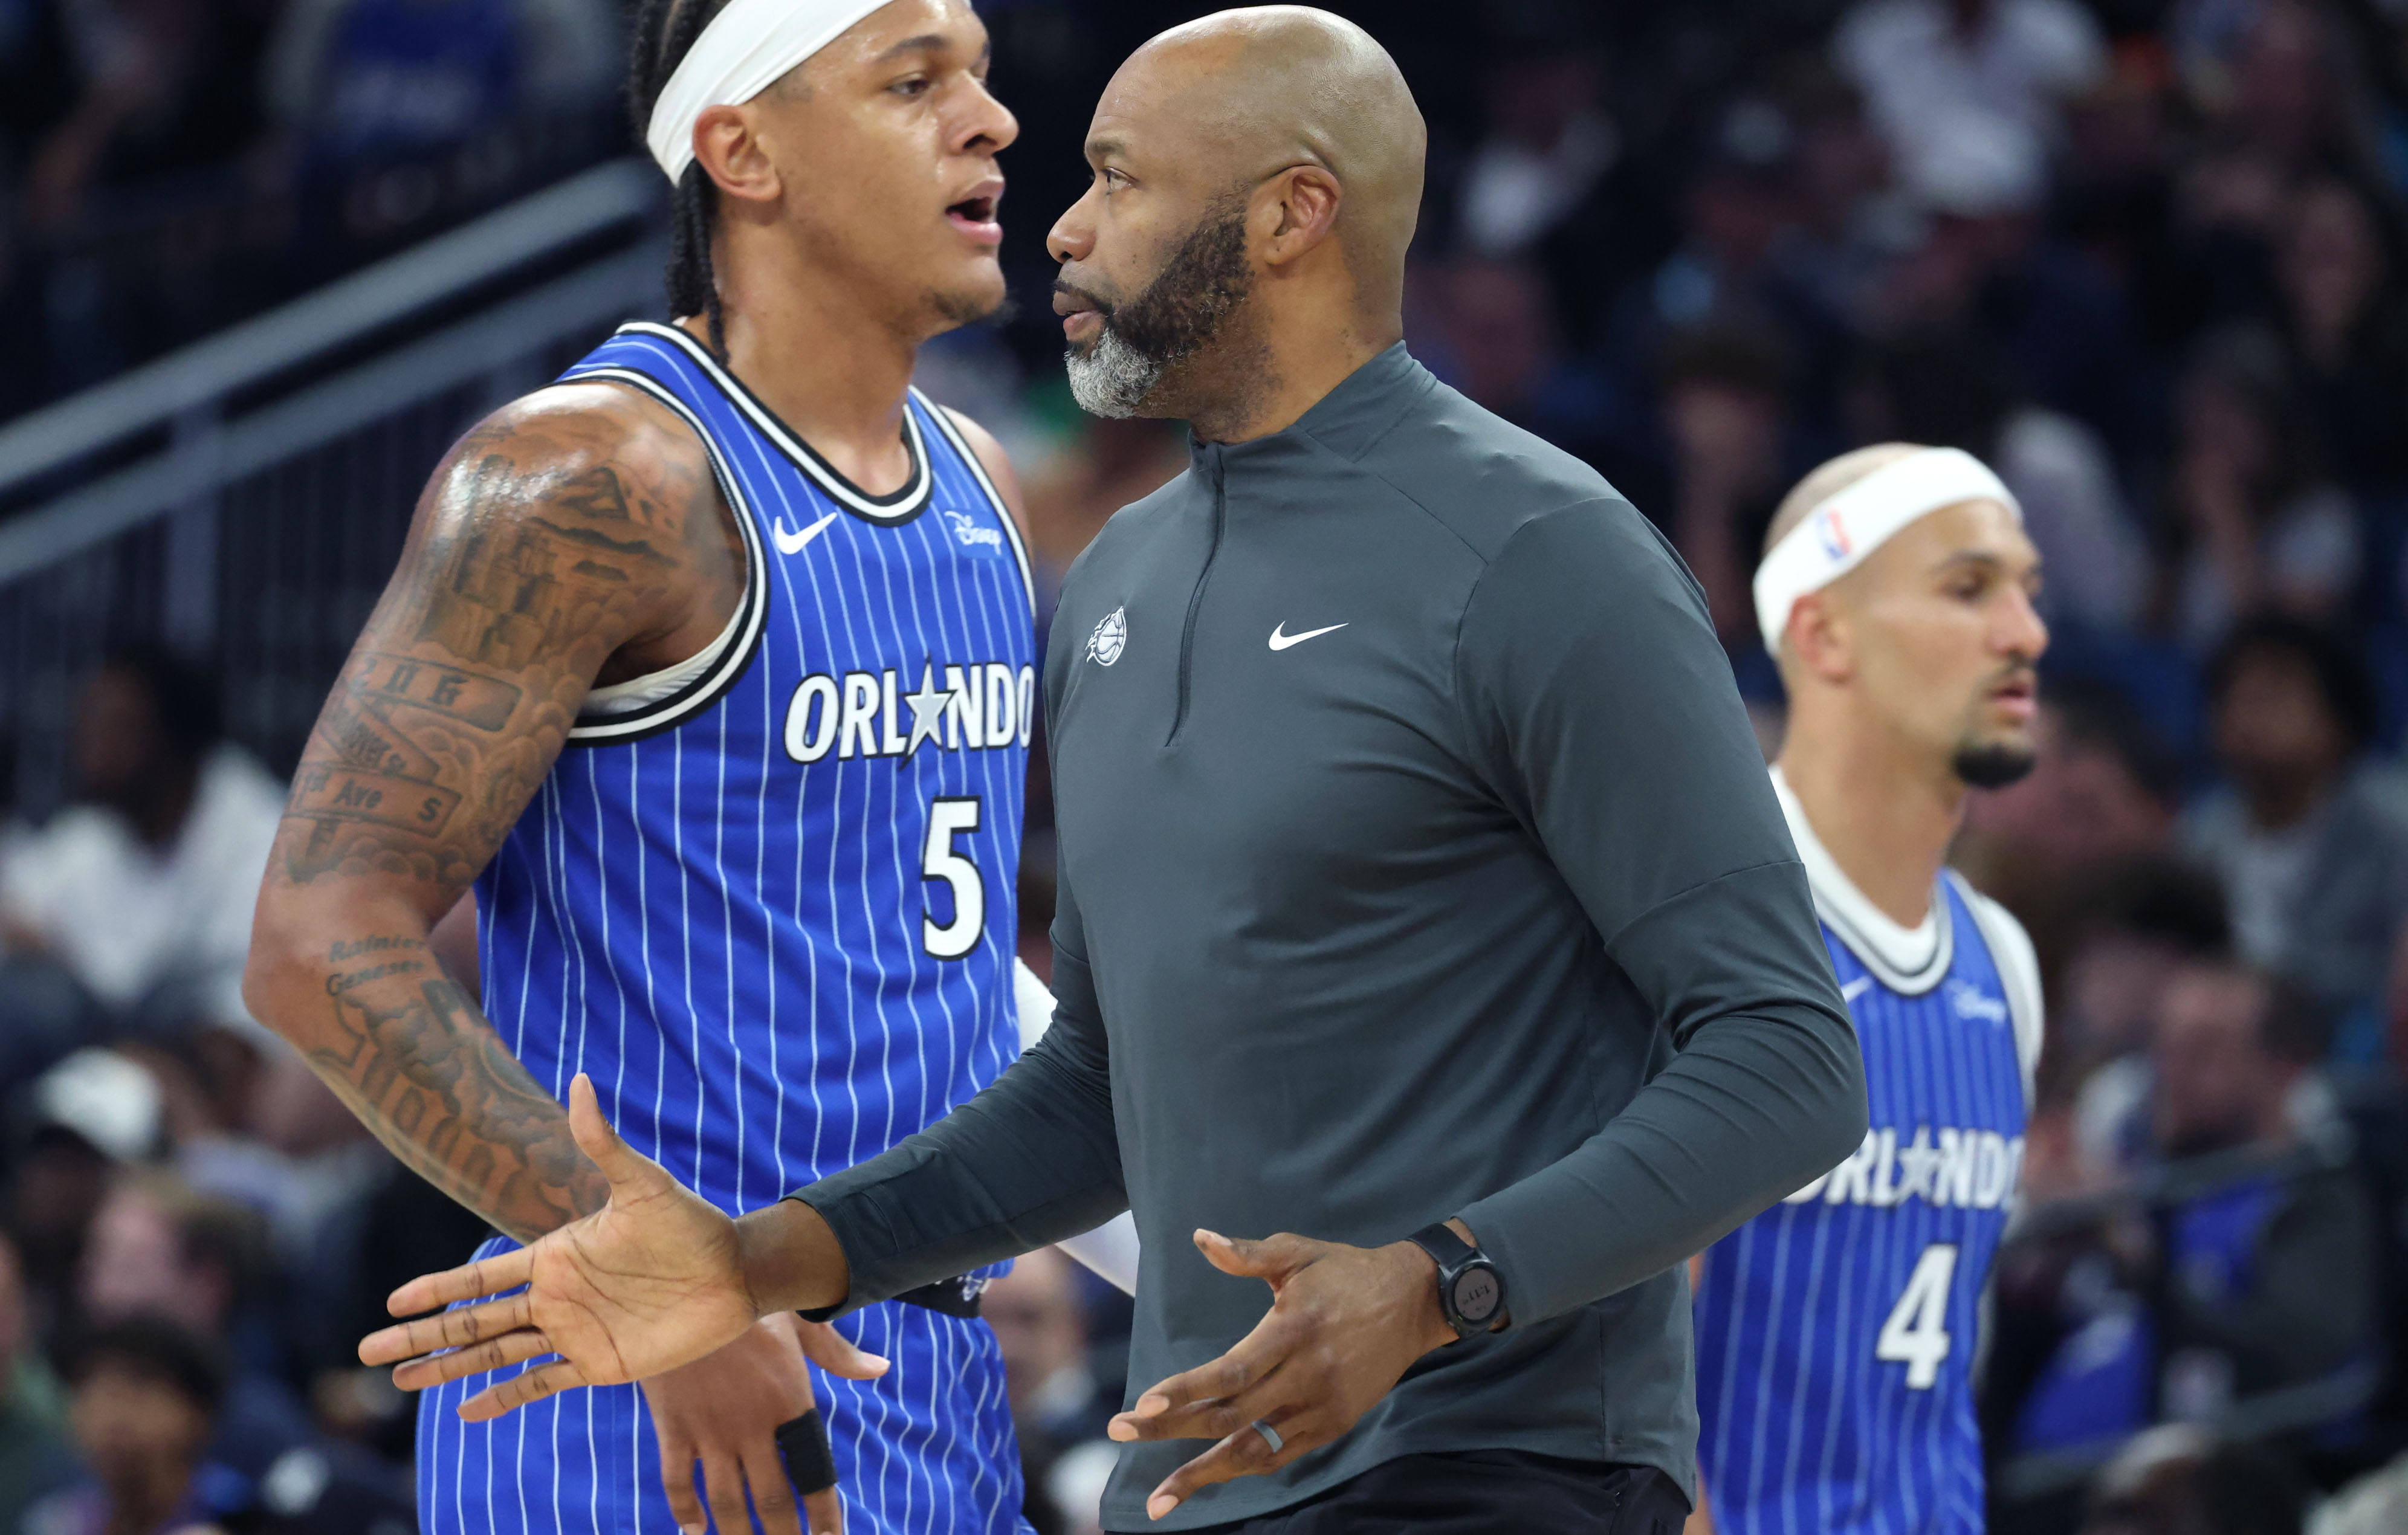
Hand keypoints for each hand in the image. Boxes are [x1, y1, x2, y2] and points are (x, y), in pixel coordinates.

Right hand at [360, 1074, 772, 1419]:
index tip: (394, 1301)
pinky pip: (540, 1385)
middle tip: (366, 1352)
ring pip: (494, 1356)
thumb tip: (580, 1082)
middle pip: (472, 1322)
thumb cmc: (691, 1224)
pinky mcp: (600, 1364)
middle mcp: (555, 1297)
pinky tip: (467, 1414)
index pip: (479, 1276)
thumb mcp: (643, 1182)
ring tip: (399, 1385)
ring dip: (447, 1370)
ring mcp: (573, 1332)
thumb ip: (603, 1141)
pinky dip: (503, 1400)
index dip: (437, 1288)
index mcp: (556, 1256)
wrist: (735, 1272)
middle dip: (420, 1337)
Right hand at [642, 1312, 888, 1534]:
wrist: (687, 1283)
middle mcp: (753, 1425)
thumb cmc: (750, 1297)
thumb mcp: (802, 1319)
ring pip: (725, 1502)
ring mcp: (710, 1429)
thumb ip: (839, 1354)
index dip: (824, 1515)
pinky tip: (696, 1532)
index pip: (814, 1472)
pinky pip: (677, 1481)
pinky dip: (685, 1511)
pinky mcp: (673, 1426)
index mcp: (790, 1401)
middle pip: (771, 1501)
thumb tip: (880, 1369)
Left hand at [1106, 1228, 1457, 1520]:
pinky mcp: (1335, 1423)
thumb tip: (1199, 1238)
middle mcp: (1307, 1375)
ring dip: (1203, 1474)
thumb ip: (1247, 1254)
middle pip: (1229, 1416)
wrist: (1415, 1302)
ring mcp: (1323, 1405)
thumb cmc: (1347, 1271)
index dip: (1184, 1392)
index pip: (1230, 1373)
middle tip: (1117, 1433)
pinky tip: (1211, 1477)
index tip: (1141, 1408)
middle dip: (1170, 1430)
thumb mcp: (1299, 1253)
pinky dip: (1245, 1466)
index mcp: (1293, 1330)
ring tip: (1158, 1498)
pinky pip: (1283, 1455)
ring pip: (1254, 1449)